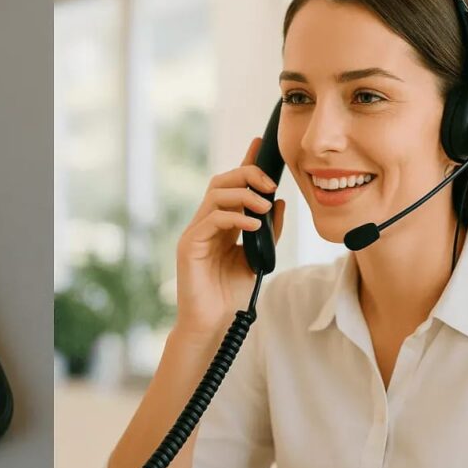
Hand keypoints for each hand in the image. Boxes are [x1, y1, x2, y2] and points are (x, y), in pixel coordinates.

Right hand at [175, 135, 284, 335]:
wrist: (214, 324)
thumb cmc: (232, 294)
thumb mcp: (259, 259)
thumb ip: (268, 232)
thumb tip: (278, 202)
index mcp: (221, 224)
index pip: (232, 185)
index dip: (245, 162)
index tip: (260, 143)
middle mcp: (206, 224)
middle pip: (221, 181)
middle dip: (247, 174)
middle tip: (270, 185)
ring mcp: (195, 233)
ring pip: (215, 195)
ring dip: (243, 195)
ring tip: (263, 207)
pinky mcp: (189, 245)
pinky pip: (212, 219)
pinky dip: (235, 217)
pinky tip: (252, 225)